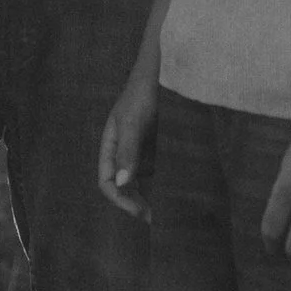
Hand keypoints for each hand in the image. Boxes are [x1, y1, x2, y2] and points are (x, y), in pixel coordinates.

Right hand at [97, 49, 161, 221]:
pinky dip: (168, 183)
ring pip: (145, 183)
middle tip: (159, 219)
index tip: (141, 211)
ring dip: (155, 196)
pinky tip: (182, 191)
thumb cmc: (144, 91)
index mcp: (111, 146)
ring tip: (173, 210)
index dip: (120, 200)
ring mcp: (144, 151)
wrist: (168, 71)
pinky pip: (162, 172)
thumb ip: (128, 151)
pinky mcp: (161, 148)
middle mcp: (125, 152)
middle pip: (126, 187)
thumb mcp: (134, 121)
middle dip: (139, 203)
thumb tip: (123, 182)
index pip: (107, 182)